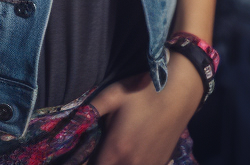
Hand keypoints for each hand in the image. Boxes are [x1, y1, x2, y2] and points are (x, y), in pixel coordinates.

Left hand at [90, 53, 204, 164]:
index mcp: (115, 150)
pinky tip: (132, 153)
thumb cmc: (141, 92)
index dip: (85, 163)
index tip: (83, 156)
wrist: (178, 93)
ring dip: (117, 163)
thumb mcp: (111, 95)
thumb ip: (89, 112)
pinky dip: (132, 163)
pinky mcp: (160, 164)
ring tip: (115, 151)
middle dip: (100, 162)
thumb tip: (72, 122)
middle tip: (96, 153)